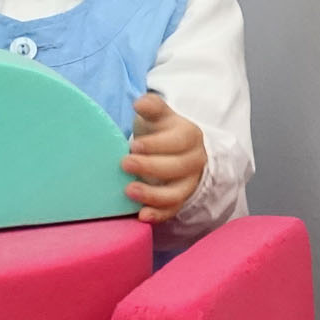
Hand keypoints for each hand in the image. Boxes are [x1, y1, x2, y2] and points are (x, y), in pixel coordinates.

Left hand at [123, 94, 206, 225]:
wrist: (170, 151)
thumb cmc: (159, 131)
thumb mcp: (157, 116)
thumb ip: (152, 106)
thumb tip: (140, 103)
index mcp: (190, 136)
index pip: (179, 142)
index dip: (157, 145)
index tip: (134, 146)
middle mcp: (195, 161)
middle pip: (179, 167)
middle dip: (151, 167)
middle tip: (125, 164)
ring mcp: (188, 183)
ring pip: (177, 193)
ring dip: (153, 194)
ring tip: (128, 190)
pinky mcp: (178, 201)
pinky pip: (172, 211)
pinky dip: (158, 215)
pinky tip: (141, 215)